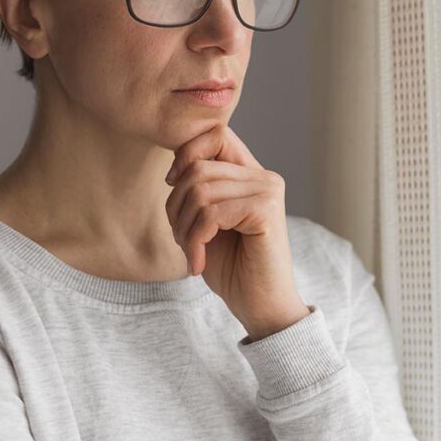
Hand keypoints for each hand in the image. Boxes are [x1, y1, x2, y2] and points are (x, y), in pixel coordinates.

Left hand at [164, 122, 310, 340]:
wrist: (260, 308)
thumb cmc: (232, 268)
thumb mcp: (206, 222)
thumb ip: (197, 190)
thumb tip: (174, 168)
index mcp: (250, 173)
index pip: (215, 133)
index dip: (185, 154)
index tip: (172, 185)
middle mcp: (264, 176)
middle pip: (198, 168)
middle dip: (176, 206)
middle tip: (183, 240)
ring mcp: (268, 191)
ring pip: (201, 191)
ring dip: (184, 228)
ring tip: (192, 253)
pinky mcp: (266, 211)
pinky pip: (211, 214)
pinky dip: (196, 240)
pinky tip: (198, 263)